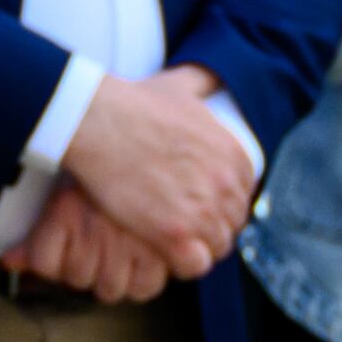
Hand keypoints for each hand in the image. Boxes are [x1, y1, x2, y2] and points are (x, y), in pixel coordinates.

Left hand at [3, 182, 172, 302]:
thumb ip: (34, 238)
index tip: (68, 245)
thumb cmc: (111, 170)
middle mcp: (91, 230)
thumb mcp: (66, 195)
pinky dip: (144, 280)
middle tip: (100, 242)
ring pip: (107, 289)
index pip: (43, 264)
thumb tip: (8, 262)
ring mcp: (124, 244)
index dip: (54, 259)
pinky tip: (143, 260)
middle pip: (76, 278)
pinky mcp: (157, 254)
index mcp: (65, 211)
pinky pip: (142, 289)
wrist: (154, 150)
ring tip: (121, 251)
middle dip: (86, 267)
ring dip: (113, 277)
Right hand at [59, 67, 255, 272]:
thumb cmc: (133, 103)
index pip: (243, 195)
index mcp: (233, 153)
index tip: (195, 202)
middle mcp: (226, 183)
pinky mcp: (175, 234)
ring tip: (170, 239)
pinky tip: (163, 250)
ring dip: (196, 246)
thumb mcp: (179, 84)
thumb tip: (214, 75)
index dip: (219, 202)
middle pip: (231, 223)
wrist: (99, 122)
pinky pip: (196, 265)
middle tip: (180, 223)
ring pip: (216, 247)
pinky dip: (183, 263)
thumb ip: (204, 80)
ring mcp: (203, 210)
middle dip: (209, 226)